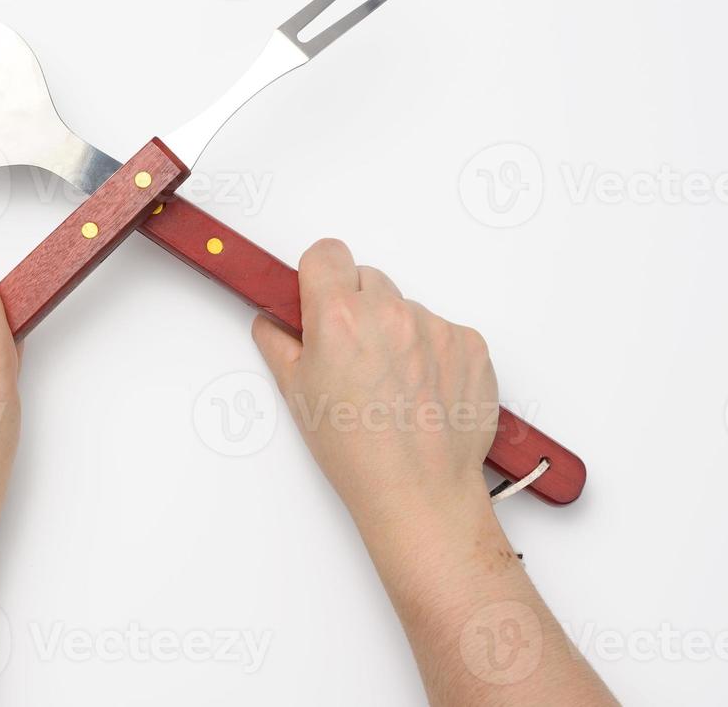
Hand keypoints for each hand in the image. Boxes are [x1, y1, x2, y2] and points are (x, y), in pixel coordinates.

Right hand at [252, 240, 618, 705]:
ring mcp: (436, 327)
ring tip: (392, 383)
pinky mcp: (471, 344)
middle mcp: (390, 313)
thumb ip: (280, 344)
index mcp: (339, 318)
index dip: (319, 274)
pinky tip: (422, 390)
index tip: (319, 294)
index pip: (326, 252)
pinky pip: (443, 330)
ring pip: (406, 306)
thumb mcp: (298, 394)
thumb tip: (273, 324)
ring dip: (397, 330)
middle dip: (357, 306)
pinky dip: (433, 351)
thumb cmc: (357, 453)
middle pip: (367, 278)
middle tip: (354, 353)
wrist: (419, 492)